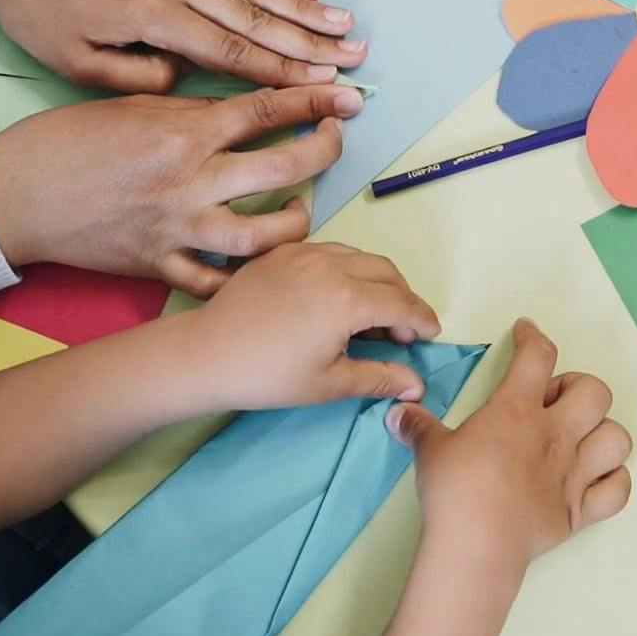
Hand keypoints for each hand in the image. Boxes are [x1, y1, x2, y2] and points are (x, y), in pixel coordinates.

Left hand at [0, 0, 366, 92]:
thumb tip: (187, 81)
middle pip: (258, 19)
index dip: (283, 71)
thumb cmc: (38, 7)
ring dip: (305, 6)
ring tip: (346, 22)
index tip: (323, 85)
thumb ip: (136, 79)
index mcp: (153, 16)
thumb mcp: (73, 61)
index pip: (232, 52)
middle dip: (312, 42)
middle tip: (356, 57)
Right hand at [0, 84, 360, 294]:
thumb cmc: (62, 141)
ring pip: (262, 235)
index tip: (345, 97)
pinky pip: (214, 282)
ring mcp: (177, 230)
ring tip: (302, 208)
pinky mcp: (157, 266)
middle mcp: (189, 182)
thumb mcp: (127, 105)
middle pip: (282, 168)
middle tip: (336, 141)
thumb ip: (187, 110)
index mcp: (182, 132)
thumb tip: (239, 108)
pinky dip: (240, 277)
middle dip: (322, 152)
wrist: (11, 195)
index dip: (312, 102)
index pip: (265, 110)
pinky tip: (257, 264)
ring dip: (295, 222)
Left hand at [175, 242, 442, 411]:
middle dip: (404, 298)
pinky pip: (329, 250)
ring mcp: (304, 253)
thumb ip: (379, 377)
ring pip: (360, 256)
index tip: (430, 335)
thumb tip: (417, 385)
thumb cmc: (268, 376)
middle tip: (402, 329)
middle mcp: (332, 265)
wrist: (206, 353)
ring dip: (377, 280)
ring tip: (373, 311)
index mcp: (348, 299)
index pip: (402, 304)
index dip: (422, 320)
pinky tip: (339, 294)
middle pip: (387, 272)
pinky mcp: (282, 252)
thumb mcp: (329, 383)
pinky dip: (347, 268)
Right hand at [387, 319, 632, 571]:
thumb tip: (398, 413)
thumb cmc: (454, 492)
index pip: (537, 356)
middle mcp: (555, 436)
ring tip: (578, 439)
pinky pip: (618, 489)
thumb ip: (418, 426)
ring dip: (602, 433)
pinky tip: (595, 479)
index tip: (526, 332)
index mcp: (517, 412)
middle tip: (551, 402)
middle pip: (595, 391)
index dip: (533, 337)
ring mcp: (573, 474)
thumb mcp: (430, 450)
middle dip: (578, 388)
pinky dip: (612, 481)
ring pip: (617, 438)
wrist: (477, 546)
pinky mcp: (581, 511)